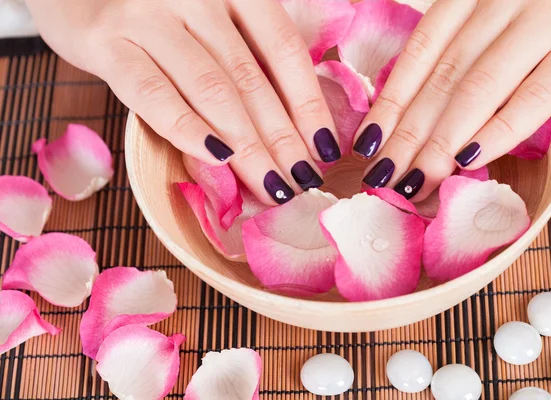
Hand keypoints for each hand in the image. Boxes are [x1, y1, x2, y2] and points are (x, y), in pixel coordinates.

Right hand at [25, 0, 338, 204]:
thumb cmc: (157, 10)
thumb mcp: (210, 17)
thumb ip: (244, 54)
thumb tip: (292, 125)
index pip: (284, 50)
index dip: (308, 103)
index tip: (324, 149)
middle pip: (251, 77)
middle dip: (281, 137)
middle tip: (302, 181)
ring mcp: (149, 14)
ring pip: (211, 88)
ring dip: (246, 144)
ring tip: (272, 184)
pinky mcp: (106, 40)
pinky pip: (152, 91)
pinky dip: (186, 127)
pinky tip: (216, 159)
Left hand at [356, 0, 550, 201]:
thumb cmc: (544, 3)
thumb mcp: (493, 12)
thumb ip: (458, 48)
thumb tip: (408, 115)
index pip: (419, 54)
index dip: (389, 103)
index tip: (367, 144)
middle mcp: (504, 1)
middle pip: (443, 77)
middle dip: (408, 134)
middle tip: (383, 176)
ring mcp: (548, 20)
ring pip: (479, 88)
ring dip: (441, 142)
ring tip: (415, 181)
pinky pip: (537, 95)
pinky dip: (500, 130)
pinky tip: (469, 160)